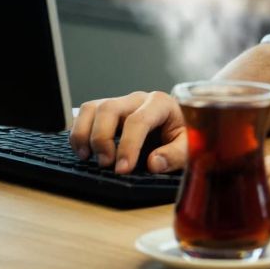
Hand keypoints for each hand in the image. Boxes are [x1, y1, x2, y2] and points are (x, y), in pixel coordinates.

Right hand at [67, 91, 186, 174]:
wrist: (182, 123)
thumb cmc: (186, 134)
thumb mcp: (191, 146)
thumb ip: (176, 154)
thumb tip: (154, 163)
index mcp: (161, 103)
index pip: (138, 120)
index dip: (128, 146)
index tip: (122, 169)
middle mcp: (138, 99)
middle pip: (109, 109)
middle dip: (102, 139)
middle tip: (105, 164)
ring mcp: (121, 102)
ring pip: (92, 108)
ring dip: (84, 134)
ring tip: (87, 157)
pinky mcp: (108, 111)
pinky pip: (86, 114)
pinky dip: (78, 132)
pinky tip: (83, 151)